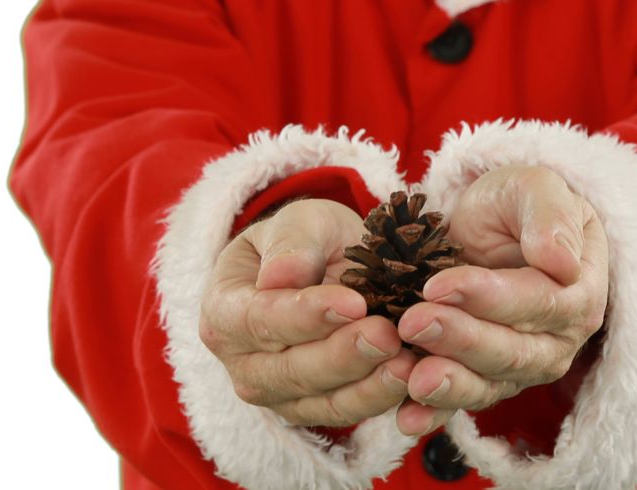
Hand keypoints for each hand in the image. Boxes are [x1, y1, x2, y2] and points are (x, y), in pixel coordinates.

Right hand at [200, 199, 415, 426]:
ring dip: (367, 385)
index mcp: (225, 311)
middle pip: (291, 369)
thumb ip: (291, 244)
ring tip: (407, 362)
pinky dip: (380, 399)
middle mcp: (243, 363)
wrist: (326, 267)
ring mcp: (277, 394)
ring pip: (321, 400)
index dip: (306, 315)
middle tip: (387, 334)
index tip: (353, 303)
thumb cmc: (307, 241)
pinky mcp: (313, 410)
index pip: (260, 320)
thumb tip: (281, 276)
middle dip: (343, 354)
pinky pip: (347, 413)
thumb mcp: (301, 222)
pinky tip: (412, 378)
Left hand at [395, 166, 608, 435]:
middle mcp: (557, 339)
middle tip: (412, 322)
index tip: (438, 285)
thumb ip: (550, 214)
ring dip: (449, 383)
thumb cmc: (515, 202)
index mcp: (579, 291)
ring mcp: (522, 366)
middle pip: (512, 350)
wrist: (488, 224)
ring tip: (411, 377)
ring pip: (489, 383)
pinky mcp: (486, 380)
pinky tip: (407, 418)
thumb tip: (561, 262)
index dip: (489, 297)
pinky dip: (435, 414)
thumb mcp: (533, 187)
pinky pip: (463, 403)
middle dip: (460, 339)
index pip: (538, 302)